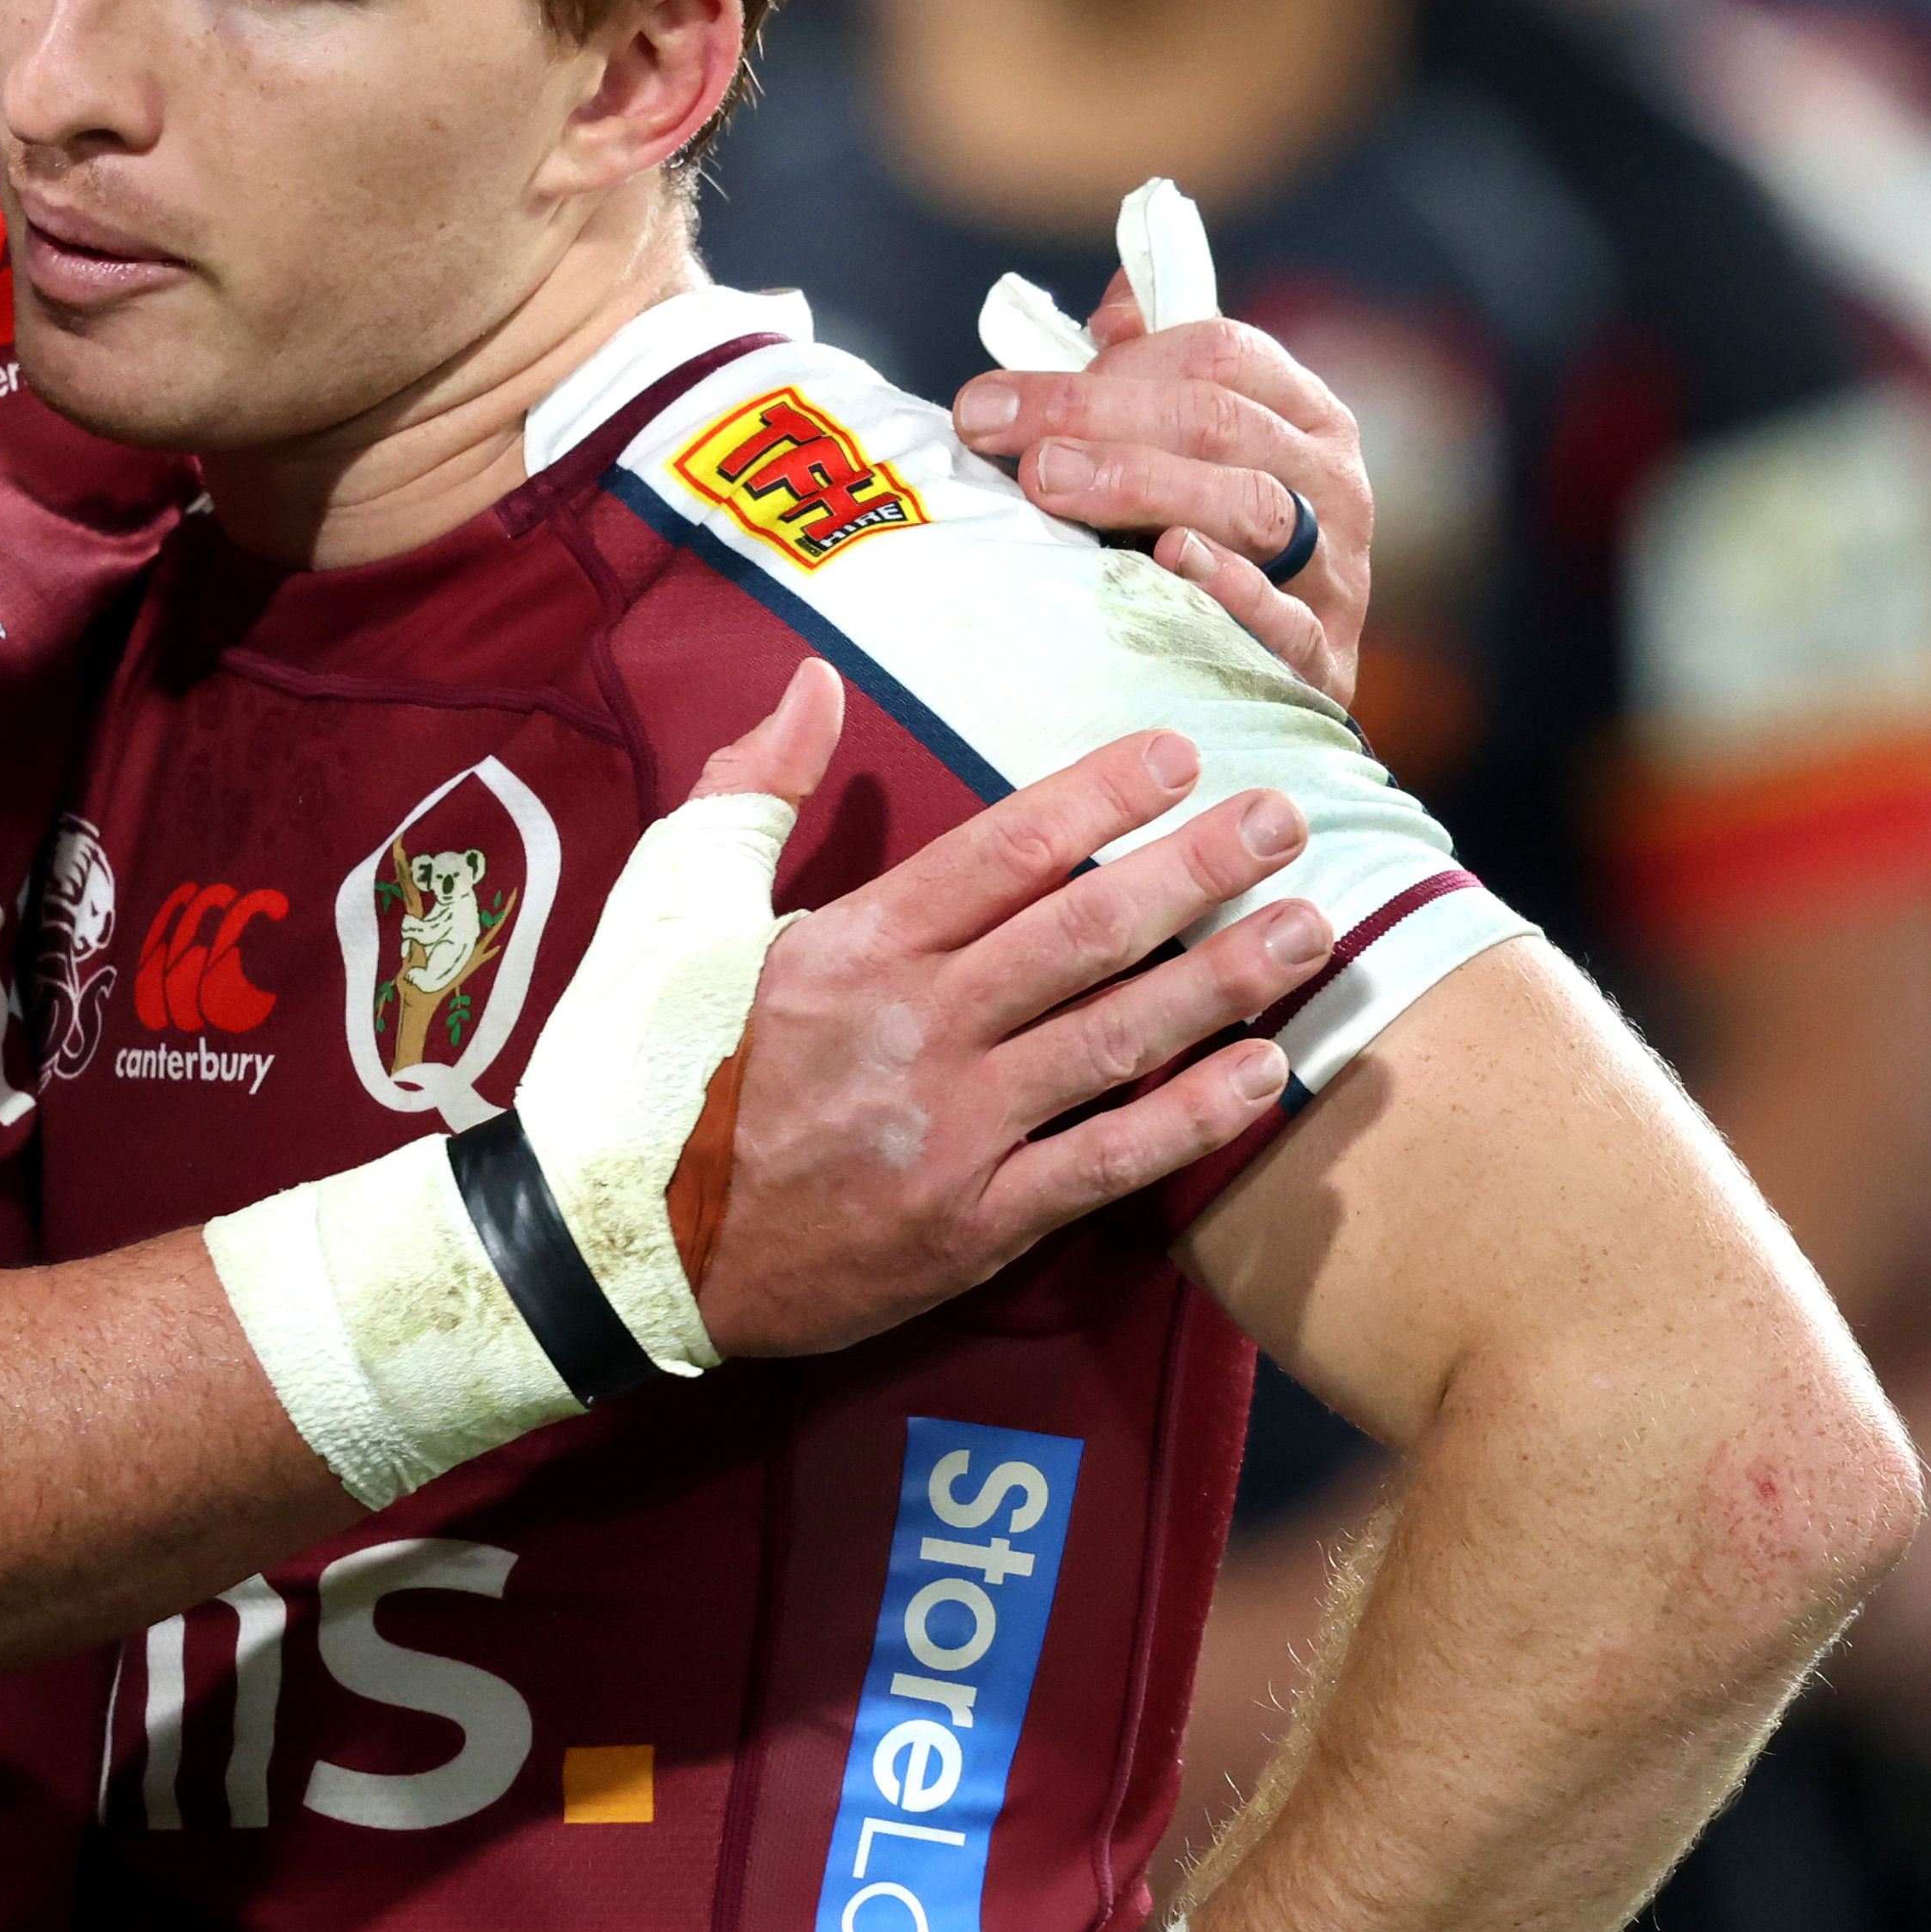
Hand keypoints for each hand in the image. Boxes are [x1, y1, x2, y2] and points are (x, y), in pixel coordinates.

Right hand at [682, 672, 1340, 1360]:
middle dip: (1197, 871)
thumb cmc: (641, 1065)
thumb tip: (816, 680)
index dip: (1100, 795)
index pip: (1002, 850)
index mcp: (849, 948)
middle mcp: (914, 1031)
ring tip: (1314, 931)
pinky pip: (1102, 1164)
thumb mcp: (671, 904)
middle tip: (1287, 819)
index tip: (1182, 752)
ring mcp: (950, 1133)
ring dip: (1225, 983)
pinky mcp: (971, 1227)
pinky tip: (1262, 1075)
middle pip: (1083, 934)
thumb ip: (754, 787)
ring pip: (1114, 1041)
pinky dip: (1188, 1121)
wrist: (616, 1251)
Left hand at [955, 300, 1378, 711]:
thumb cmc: (1221, 543)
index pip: (1217, 353)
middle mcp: (1331, 480)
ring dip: (1143, 485)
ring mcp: (1335, 567)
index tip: (999, 397)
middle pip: (1217, 423)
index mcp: (1302, 412)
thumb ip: (1156, 373)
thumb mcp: (1198, 448)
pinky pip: (1283, 616)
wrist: (1284, 672)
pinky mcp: (1325, 655)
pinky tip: (1169, 560)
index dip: (1109, 364)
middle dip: (1097, 418)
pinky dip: (1229, 586)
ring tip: (1052, 483)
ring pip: (1249, 505)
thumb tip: (1113, 311)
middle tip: (1007, 440)